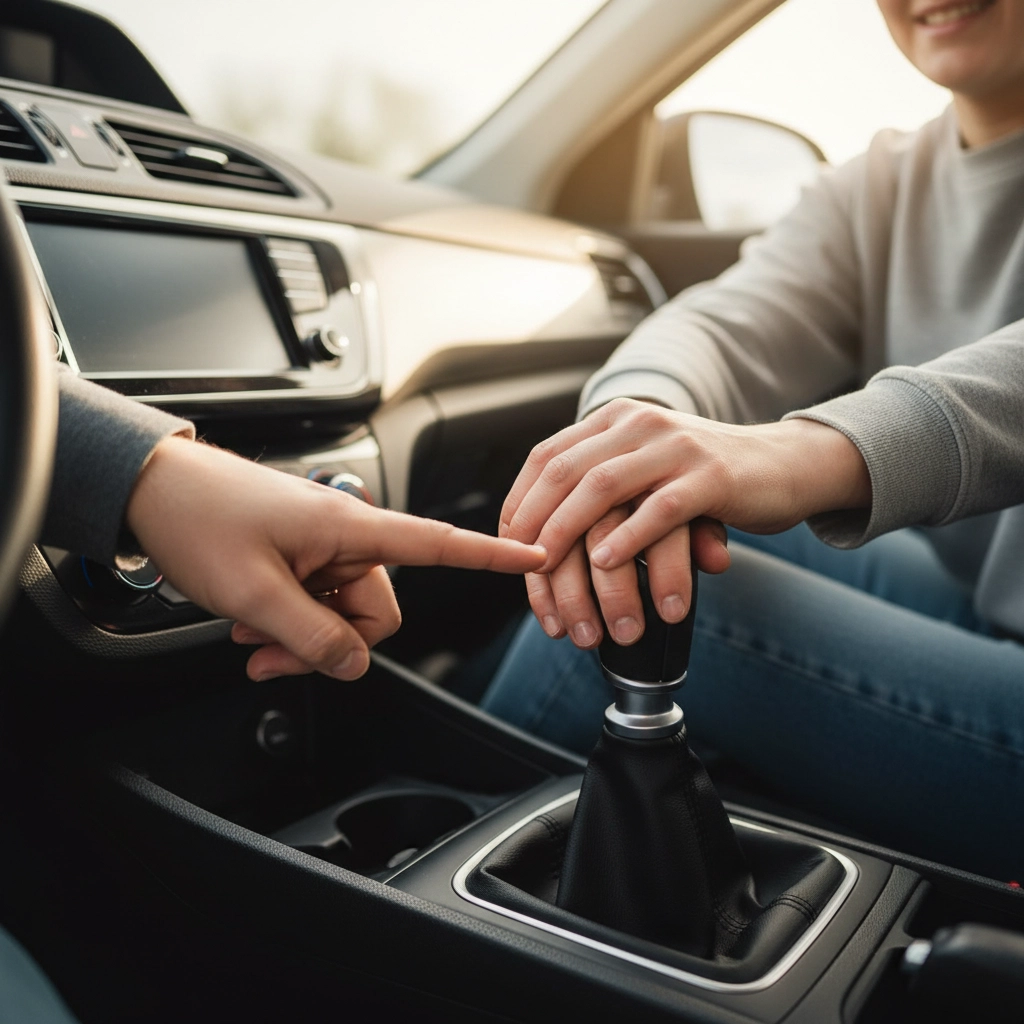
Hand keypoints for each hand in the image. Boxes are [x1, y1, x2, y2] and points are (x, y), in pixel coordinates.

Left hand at [127, 437, 545, 680]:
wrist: (150, 488)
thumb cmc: (200, 519)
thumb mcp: (256, 594)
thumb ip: (314, 638)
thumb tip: (356, 666)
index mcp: (351, 530)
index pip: (438, 543)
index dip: (490, 555)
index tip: (534, 555)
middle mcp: (346, 537)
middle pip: (375, 612)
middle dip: (327, 643)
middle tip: (270, 650)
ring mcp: (321, 547)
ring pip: (340, 615)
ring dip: (298, 636)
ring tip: (248, 630)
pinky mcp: (299, 554)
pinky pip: (315, 602)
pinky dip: (287, 621)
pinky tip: (250, 622)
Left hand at [500, 399, 869, 641]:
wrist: (785, 466)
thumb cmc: (705, 480)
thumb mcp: (645, 470)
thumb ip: (601, 486)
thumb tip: (541, 537)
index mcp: (616, 419)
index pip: (547, 455)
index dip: (519, 499)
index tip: (505, 542)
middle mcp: (640, 423)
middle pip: (565, 470)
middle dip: (533, 520)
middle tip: (517, 563)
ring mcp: (675, 446)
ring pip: (602, 485)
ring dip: (567, 532)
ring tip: (546, 568)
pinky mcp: (711, 476)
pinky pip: (659, 509)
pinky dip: (627, 538)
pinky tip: (605, 563)